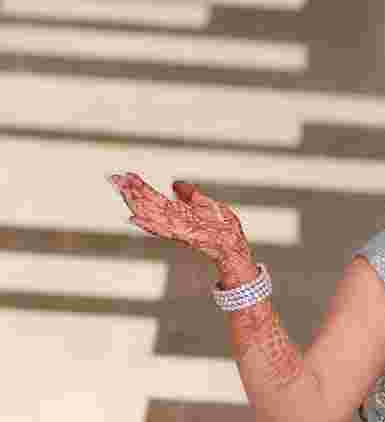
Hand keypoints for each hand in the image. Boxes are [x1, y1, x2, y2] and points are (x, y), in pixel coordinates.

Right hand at [108, 172, 251, 269]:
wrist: (234, 246)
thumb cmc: (222, 227)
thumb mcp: (207, 204)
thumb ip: (190, 194)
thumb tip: (175, 183)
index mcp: (177, 212)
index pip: (154, 197)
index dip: (140, 186)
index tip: (125, 175)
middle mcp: (173, 220)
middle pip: (148, 203)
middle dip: (131, 191)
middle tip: (114, 178)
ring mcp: (177, 229)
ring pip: (152, 214)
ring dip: (136, 204)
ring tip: (121, 192)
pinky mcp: (185, 237)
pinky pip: (164, 229)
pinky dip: (149, 225)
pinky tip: (134, 219)